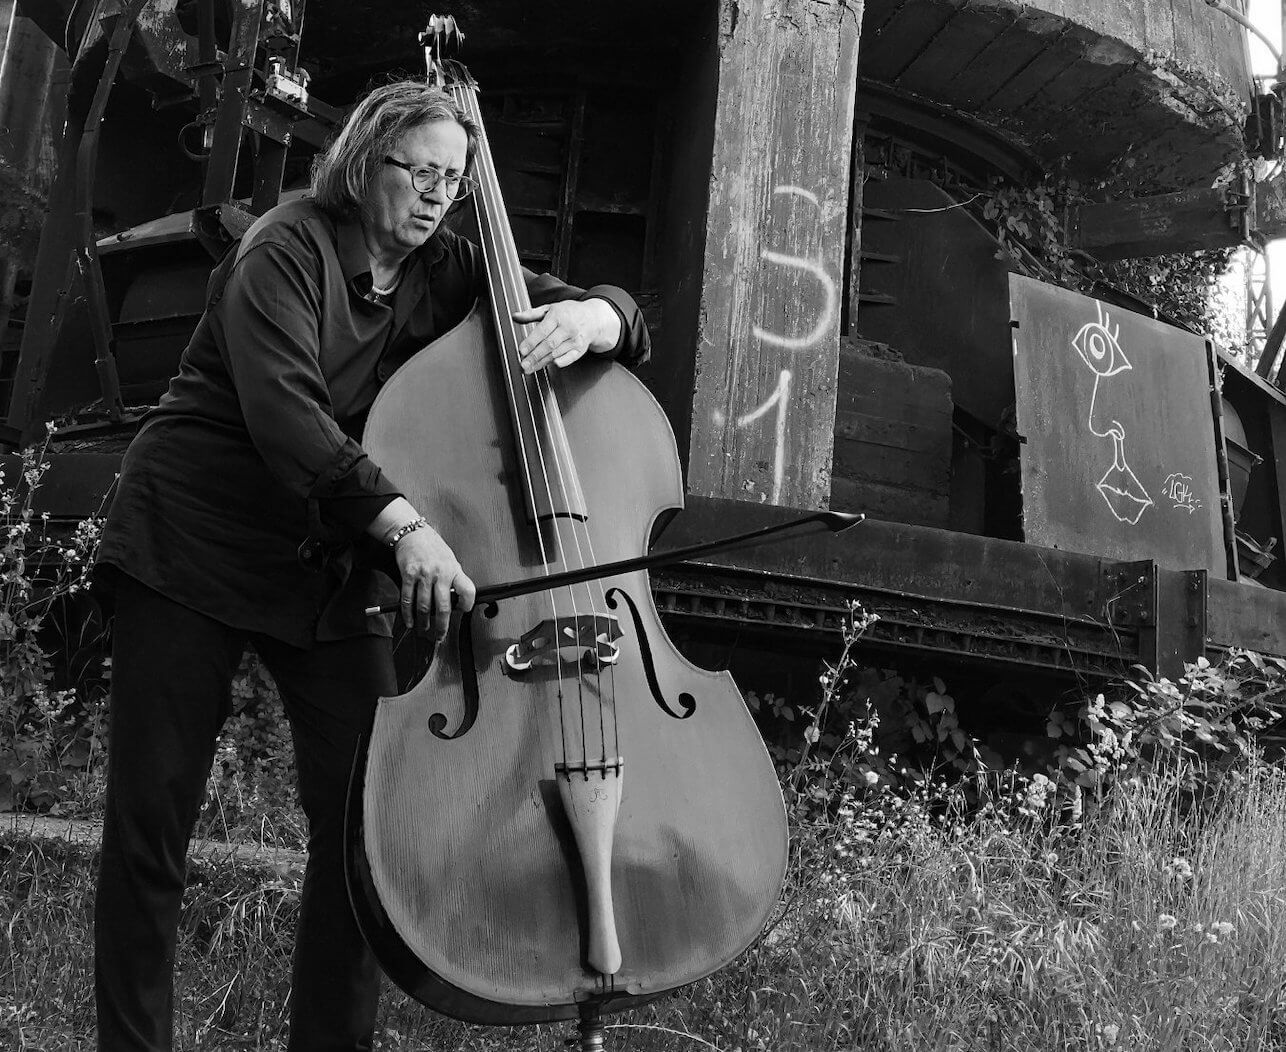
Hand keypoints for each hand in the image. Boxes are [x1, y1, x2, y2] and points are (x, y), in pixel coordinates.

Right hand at [392, 523, 475, 639]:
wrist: (413, 533)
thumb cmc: (433, 547)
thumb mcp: (450, 560)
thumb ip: (453, 579)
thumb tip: (456, 601)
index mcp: (454, 569)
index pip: (467, 590)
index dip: (467, 604)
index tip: (463, 611)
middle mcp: (440, 573)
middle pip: (443, 606)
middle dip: (442, 626)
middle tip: (440, 636)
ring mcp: (424, 575)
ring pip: (424, 606)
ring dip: (424, 622)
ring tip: (424, 629)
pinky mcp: (408, 575)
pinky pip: (408, 599)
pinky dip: (408, 613)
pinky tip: (410, 621)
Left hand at [513, 299, 620, 373]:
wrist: (593, 318)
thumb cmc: (569, 313)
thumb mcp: (550, 308)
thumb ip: (531, 314)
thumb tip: (515, 316)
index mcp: (557, 315)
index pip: (542, 331)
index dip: (531, 342)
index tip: (521, 351)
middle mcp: (567, 327)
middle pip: (549, 344)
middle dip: (535, 356)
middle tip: (523, 365)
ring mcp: (575, 339)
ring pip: (557, 353)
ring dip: (542, 362)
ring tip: (530, 368)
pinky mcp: (581, 349)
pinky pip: (571, 357)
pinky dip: (562, 361)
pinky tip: (553, 365)